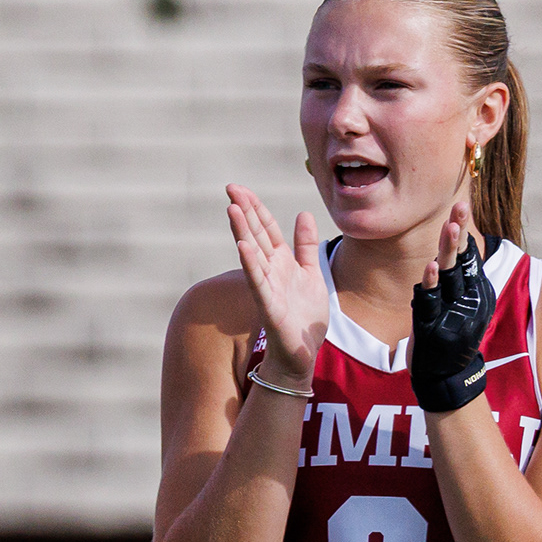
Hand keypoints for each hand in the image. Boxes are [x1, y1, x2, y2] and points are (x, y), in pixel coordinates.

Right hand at [224, 184, 330, 380]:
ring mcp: (267, 287)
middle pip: (256, 235)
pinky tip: (243, 247)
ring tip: (233, 210)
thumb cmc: (304, 316)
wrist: (302, 352)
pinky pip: (258, 282)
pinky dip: (251, 264)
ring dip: (242, 231)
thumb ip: (306, 245)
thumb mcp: (311, 273)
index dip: (255, 207)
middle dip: (244, 211)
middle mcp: (270, 271)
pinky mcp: (269, 306)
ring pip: (253, 254)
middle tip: (230, 189)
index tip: (240, 188)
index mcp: (281, 262)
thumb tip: (303, 214)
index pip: (266, 228)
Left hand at [411, 201, 497, 415]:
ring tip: (449, 227)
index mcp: (473, 292)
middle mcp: (466, 299)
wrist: (446, 377)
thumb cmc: (452, 337)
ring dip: (449, 251)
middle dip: (460, 232)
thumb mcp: (461, 306)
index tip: (460, 206)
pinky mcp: (433, 327)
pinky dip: (431, 283)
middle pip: (463, 260)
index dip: (464, 232)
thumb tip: (458, 252)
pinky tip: (431, 266)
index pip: (469, 256)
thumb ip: (459, 281)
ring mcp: (451, 312)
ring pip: (450, 276)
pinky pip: (431, 302)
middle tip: (460, 206)